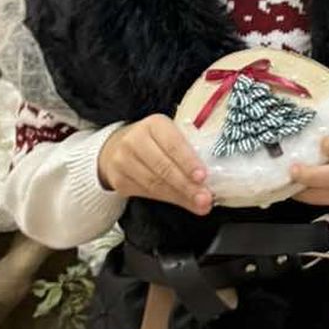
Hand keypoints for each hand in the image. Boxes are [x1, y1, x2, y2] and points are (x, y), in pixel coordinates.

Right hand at [98, 115, 212, 213]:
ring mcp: (123, 161)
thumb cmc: (154, 140)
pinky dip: (168, 200)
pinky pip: (146, 193)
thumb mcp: (170, 135)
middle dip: (187, 186)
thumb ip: (188, 150)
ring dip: (180, 197)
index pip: (173, 145)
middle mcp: (134, 141)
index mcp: (154, 125)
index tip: (203, 177)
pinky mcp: (118, 180)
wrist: (117, 146)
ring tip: (199, 204)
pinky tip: (183, 202)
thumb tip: (211, 177)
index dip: (188, 162)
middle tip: (205, 198)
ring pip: (155, 184)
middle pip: (163, 168)